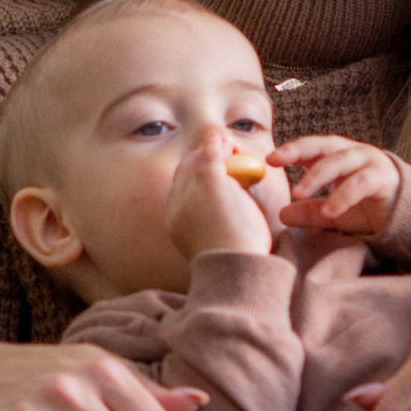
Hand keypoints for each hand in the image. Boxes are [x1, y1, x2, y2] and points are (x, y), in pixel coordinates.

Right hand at [166, 128, 275, 260]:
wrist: (236, 270)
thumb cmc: (234, 265)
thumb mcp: (215, 246)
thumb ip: (212, 229)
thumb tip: (225, 221)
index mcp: (175, 224)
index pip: (178, 192)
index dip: (189, 177)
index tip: (203, 169)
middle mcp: (177, 206)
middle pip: (182, 173)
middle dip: (196, 159)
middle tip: (214, 150)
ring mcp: (191, 193)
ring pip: (196, 162)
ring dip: (210, 149)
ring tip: (224, 142)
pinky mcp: (209, 183)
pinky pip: (210, 156)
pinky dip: (215, 145)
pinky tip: (224, 139)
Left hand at [271, 135, 401, 234]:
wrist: (407, 215)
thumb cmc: (367, 207)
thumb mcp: (334, 212)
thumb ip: (310, 212)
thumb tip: (282, 214)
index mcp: (338, 156)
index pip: (311, 147)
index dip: (291, 150)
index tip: (269, 159)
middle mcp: (353, 153)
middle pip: (324, 147)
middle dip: (299, 151)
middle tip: (277, 161)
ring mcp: (370, 163)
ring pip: (341, 162)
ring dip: (318, 175)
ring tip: (298, 193)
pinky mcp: (384, 178)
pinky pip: (360, 183)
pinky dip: (343, 196)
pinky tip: (329, 209)